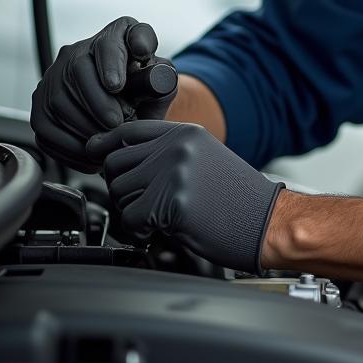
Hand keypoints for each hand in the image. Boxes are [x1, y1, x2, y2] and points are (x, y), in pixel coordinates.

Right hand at [31, 17, 176, 171]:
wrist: (132, 112)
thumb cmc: (148, 94)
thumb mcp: (162, 81)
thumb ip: (161, 72)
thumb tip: (147, 65)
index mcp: (114, 36)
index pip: (107, 43)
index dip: (109, 63)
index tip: (116, 86)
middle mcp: (76, 53)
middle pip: (77, 71)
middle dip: (97, 103)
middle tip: (117, 123)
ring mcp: (54, 80)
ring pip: (58, 101)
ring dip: (84, 126)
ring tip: (107, 140)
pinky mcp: (41, 109)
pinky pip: (46, 128)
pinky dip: (68, 146)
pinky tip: (91, 155)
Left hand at [86, 121, 283, 272]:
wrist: (267, 221)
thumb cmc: (239, 199)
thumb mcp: (205, 159)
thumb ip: (167, 154)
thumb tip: (122, 163)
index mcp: (186, 133)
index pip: (129, 130)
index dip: (107, 145)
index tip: (95, 153)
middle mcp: (177, 147)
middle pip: (115, 163)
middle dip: (121, 188)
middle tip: (142, 205)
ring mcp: (175, 173)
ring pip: (119, 192)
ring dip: (130, 211)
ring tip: (156, 220)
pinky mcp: (173, 202)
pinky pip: (130, 219)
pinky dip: (138, 232)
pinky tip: (158, 232)